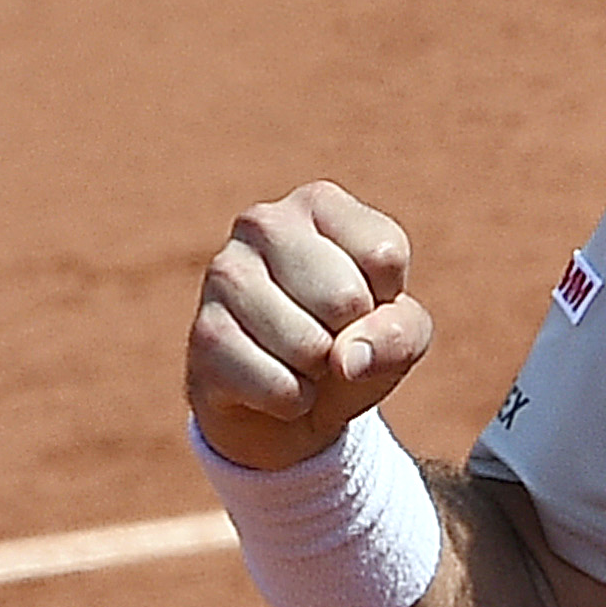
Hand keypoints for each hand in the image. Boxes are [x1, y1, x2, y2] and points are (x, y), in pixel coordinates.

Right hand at [190, 182, 433, 470]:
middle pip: (345, 299)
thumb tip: (346, 359)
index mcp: (319, 203)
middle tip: (328, 335)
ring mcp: (225, 273)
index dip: (389, 299)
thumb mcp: (400, 333)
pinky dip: (291, 401)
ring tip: (300, 359)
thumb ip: (399, 333)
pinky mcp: (205, 333)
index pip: (385, 256)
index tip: (364, 303)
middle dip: (350, 337)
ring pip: (308, 344)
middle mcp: (264, 223)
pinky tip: (274, 382)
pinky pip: (277, 384)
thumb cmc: (350, 343)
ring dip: (318, 372)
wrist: (286, 402)